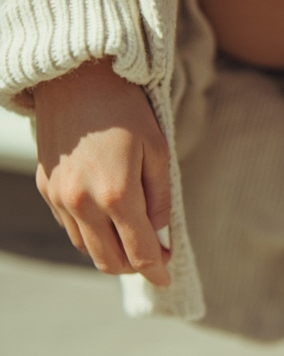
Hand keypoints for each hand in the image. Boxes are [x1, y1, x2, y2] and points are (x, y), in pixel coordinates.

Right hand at [34, 58, 171, 287]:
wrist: (75, 78)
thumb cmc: (125, 110)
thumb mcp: (157, 151)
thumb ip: (160, 200)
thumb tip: (159, 235)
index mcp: (116, 194)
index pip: (139, 252)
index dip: (156, 270)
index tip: (166, 277)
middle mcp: (82, 203)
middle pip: (109, 261)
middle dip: (134, 267)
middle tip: (152, 257)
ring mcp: (59, 197)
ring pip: (86, 247)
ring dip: (110, 251)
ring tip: (131, 237)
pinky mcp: (45, 187)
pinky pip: (69, 226)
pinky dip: (90, 231)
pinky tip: (105, 216)